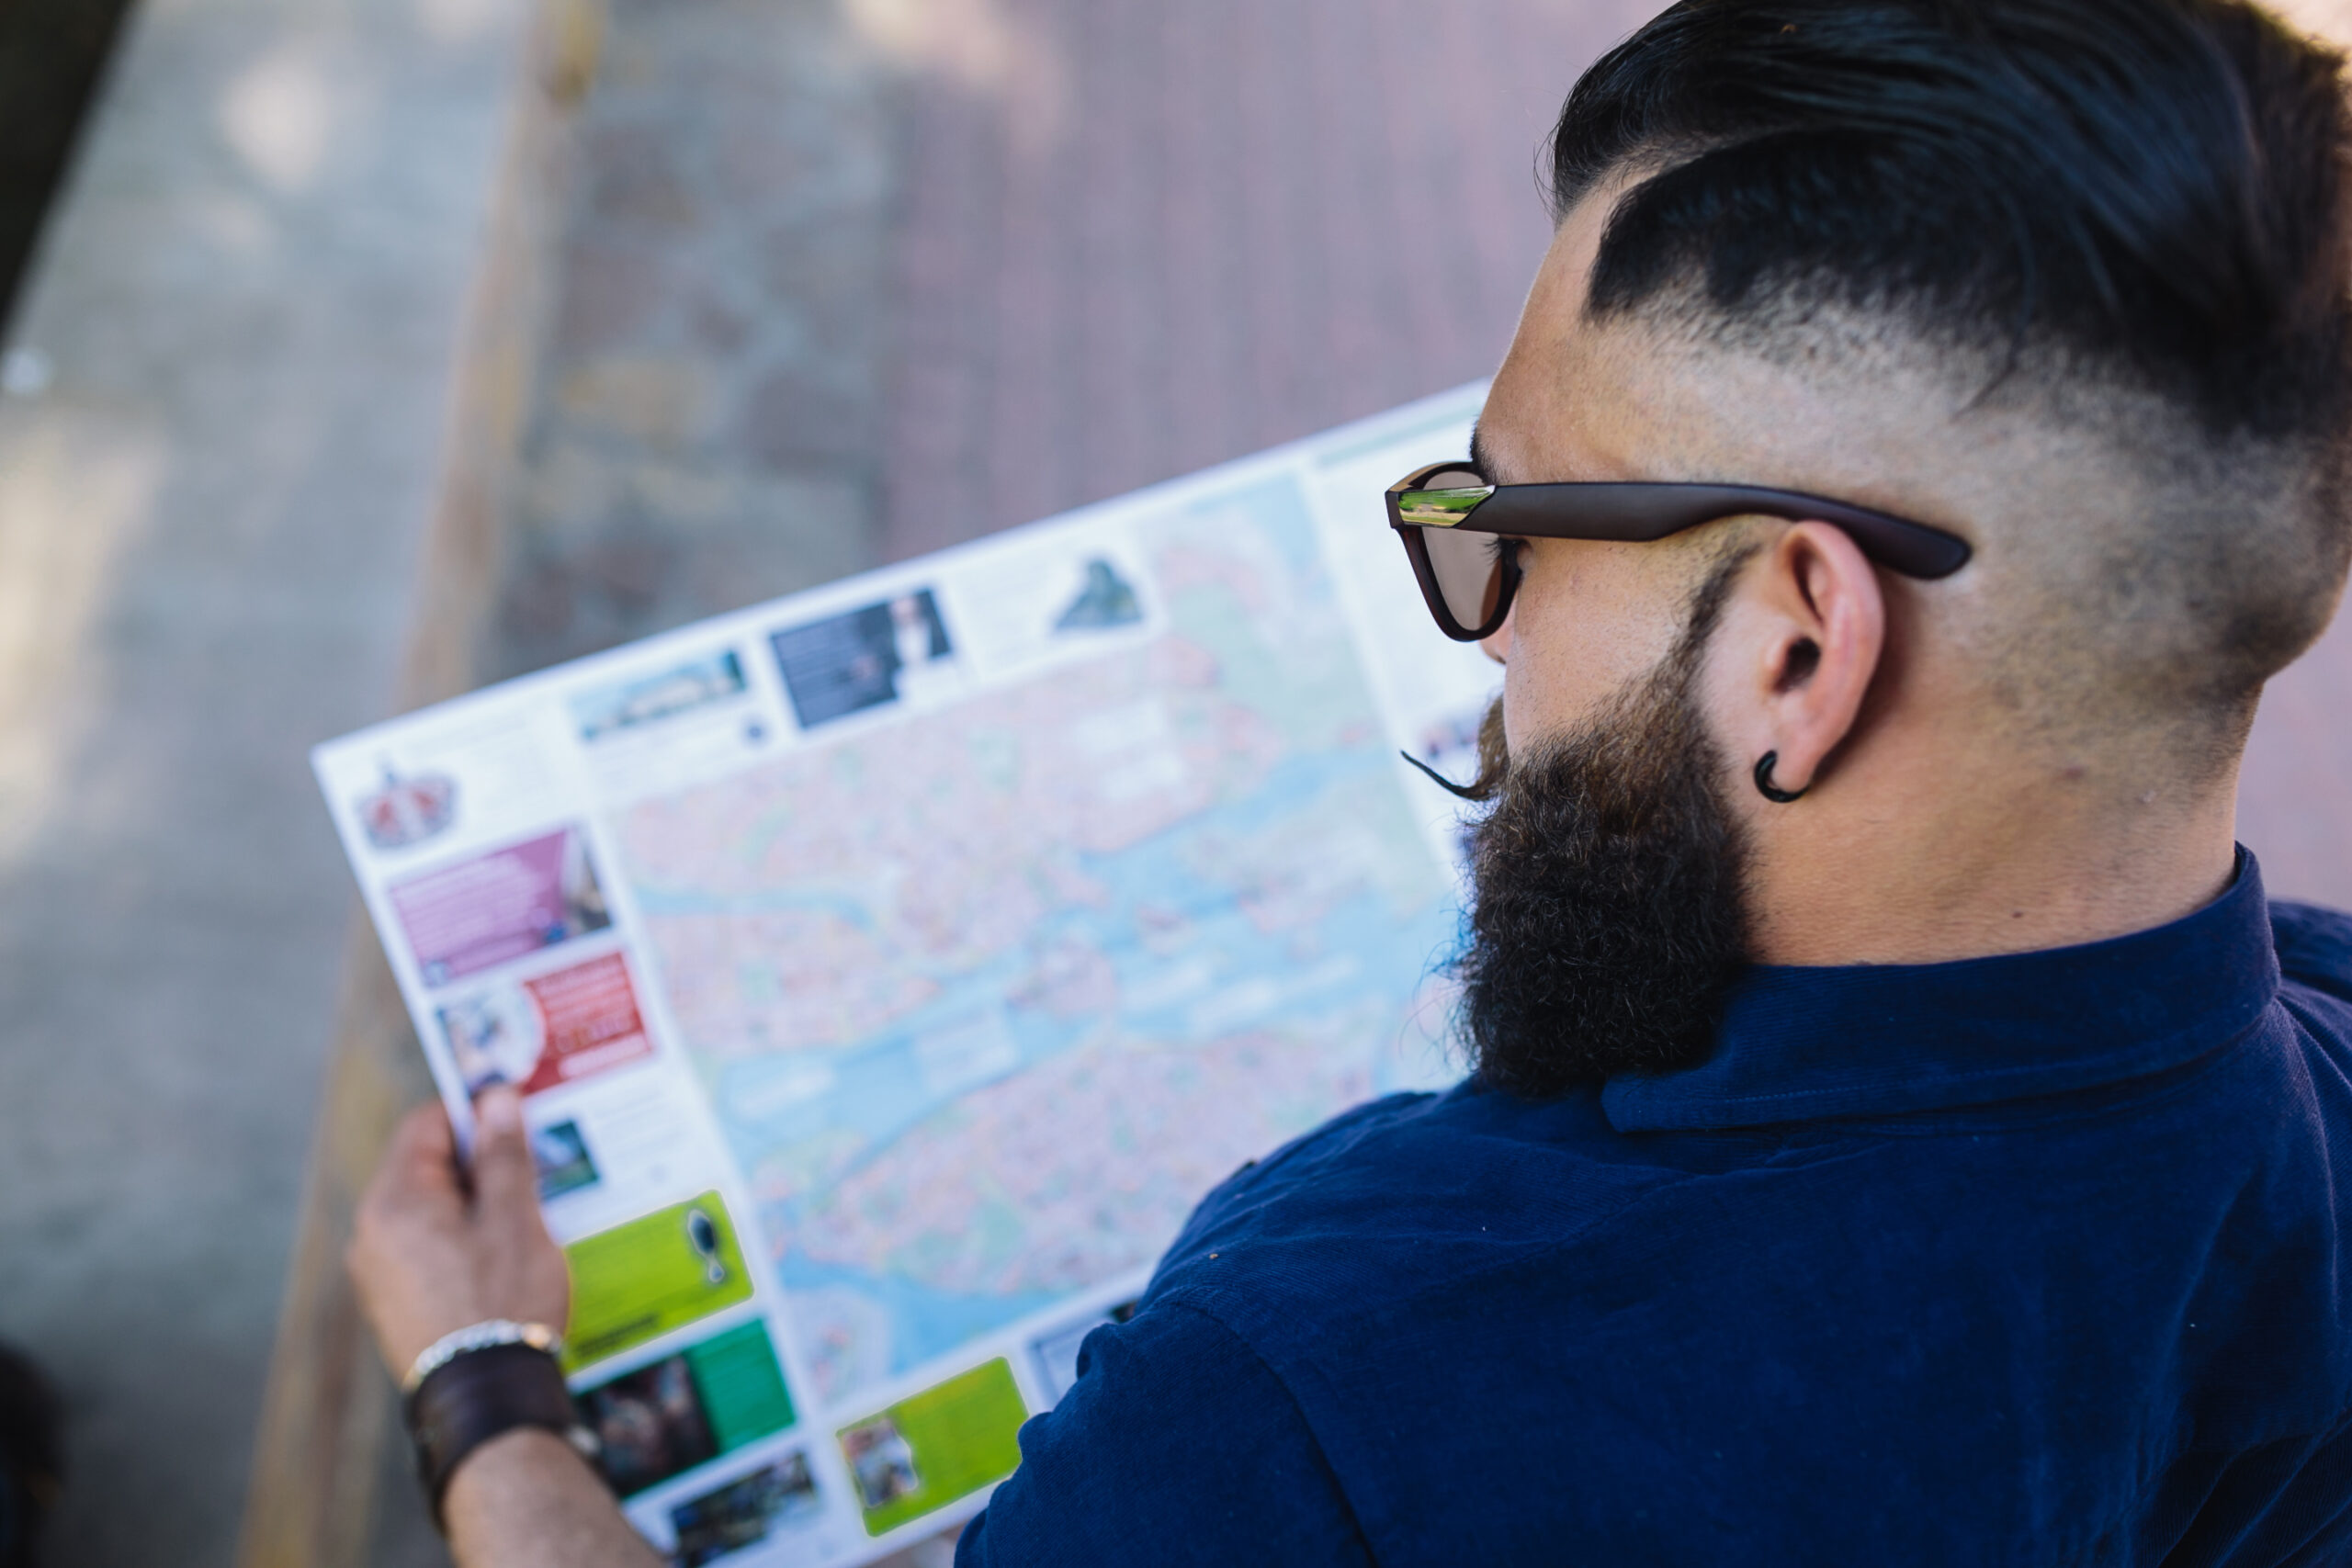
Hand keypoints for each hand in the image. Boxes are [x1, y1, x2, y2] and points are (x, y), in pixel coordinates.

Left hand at [348, 1086, 570, 1378]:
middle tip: (533, 1170)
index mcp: (395, 1201)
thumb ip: (503, 1153)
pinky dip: (461, 1240)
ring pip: (429, 1210)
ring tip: (525, 1220)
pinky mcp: (392, 1302)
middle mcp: (371, 1232)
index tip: (520, 1117)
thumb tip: (496, 1096)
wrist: (484, 1399)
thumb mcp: (514, 1218)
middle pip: (426, 1167)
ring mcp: (377, 1272)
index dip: (475, 1112)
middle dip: (479, 1161)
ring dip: (474, 1203)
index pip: (427, 1124)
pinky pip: (425, 1248)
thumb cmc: (503, 1301)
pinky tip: (502, 1260)